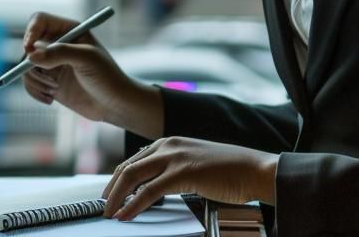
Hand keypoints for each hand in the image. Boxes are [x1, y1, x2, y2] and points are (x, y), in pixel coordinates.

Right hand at [19, 12, 161, 137]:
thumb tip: (31, 56)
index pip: (39, 20)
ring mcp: (51, 64)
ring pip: (26, 66)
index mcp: (68, 30)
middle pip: (28, 44)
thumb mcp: (87, 59)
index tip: (29, 49)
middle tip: (48, 78)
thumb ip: (59, 53)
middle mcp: (57, 44)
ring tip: (54, 90)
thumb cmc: (107, 76)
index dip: (31, 31)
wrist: (114, 104)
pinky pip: (29, 83)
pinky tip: (50, 99)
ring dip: (35, 80)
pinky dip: (34, 91)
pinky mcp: (49, 82)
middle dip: (32, 63)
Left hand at [101, 137, 277, 220]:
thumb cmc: (230, 171)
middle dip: (111, 189)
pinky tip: (126, 215)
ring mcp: (175, 157)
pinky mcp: (183, 173)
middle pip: (128, 167)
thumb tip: (153, 188)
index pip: (133, 161)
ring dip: (117, 198)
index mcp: (170, 142)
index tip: (109, 195)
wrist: (255, 169)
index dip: (117, 180)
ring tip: (109, 213)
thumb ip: (174, 170)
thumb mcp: (195, 164)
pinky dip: (133, 205)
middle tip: (103, 206)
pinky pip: (149, 192)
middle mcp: (168, 145)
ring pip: (133, 176)